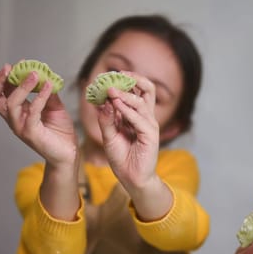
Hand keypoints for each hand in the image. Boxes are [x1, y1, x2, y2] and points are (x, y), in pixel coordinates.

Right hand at [0, 64, 77, 166]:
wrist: (69, 152)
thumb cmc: (59, 131)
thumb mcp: (54, 107)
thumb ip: (48, 93)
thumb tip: (46, 77)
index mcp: (17, 112)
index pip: (0, 93)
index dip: (3, 78)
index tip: (16, 65)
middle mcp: (14, 119)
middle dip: (0, 80)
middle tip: (11, 67)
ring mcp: (21, 127)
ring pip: (12, 103)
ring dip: (22, 86)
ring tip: (35, 74)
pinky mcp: (31, 133)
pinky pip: (32, 111)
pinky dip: (40, 97)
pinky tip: (49, 87)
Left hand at [97, 71, 159, 190]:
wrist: (132, 179)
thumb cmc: (122, 159)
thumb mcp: (108, 136)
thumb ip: (107, 119)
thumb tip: (102, 102)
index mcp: (136, 116)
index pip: (134, 91)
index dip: (122, 82)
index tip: (106, 76)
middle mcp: (145, 117)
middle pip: (146, 89)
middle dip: (133, 78)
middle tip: (117, 74)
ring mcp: (149, 125)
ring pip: (141, 101)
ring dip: (125, 94)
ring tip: (110, 90)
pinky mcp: (150, 135)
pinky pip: (139, 118)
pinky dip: (127, 110)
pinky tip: (116, 104)